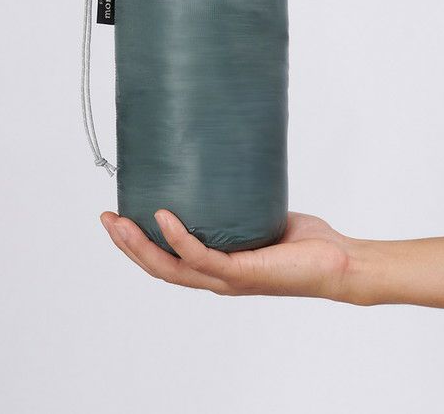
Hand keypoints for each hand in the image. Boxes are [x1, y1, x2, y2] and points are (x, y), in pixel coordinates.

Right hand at [100, 210, 354, 298]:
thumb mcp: (259, 215)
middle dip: (126, 244)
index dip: (136, 245)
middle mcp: (215, 277)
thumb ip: (237, 202)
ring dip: (139, 245)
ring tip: (118, 220)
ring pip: (170, 268)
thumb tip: (222, 165)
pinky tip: (164, 217)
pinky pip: (202, 256)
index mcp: (215, 267)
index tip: (116, 217)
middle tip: (104, 217)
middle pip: (158, 267)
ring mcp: (227, 279)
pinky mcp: (243, 273)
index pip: (166, 261)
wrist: (338, 262)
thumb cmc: (303, 243)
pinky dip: (180, 238)